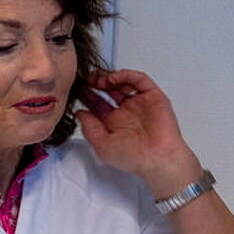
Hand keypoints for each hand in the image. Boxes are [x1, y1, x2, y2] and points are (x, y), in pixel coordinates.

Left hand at [77, 69, 201, 192]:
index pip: (98, 104)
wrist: (156, 158)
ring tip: (97, 79)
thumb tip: (80, 113)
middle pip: (109, 91)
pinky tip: (113, 78)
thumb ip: (89, 128)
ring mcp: (139, 103)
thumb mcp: (101, 145)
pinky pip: (139, 80)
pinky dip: (126, 75)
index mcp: (114, 123)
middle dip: (96, 83)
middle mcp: (126, 111)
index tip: (76, 90)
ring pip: (123, 83)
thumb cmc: (133, 158)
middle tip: (85, 80)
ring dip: (109, 78)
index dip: (87, 96)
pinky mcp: (153, 96)